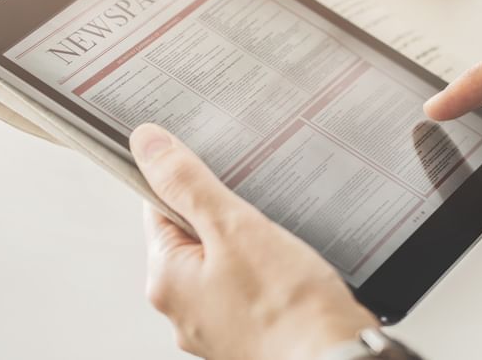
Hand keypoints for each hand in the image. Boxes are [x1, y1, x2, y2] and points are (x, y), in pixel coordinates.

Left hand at [131, 123, 378, 359]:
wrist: (334, 358)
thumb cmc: (288, 306)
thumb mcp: (233, 226)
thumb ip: (187, 183)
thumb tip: (146, 144)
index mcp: (166, 279)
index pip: (159, 208)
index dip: (188, 181)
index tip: (215, 170)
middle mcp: (182, 308)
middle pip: (193, 234)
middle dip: (224, 215)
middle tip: (257, 210)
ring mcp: (214, 324)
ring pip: (223, 261)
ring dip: (248, 244)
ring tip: (278, 245)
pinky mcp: (246, 333)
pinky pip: (246, 286)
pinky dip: (264, 273)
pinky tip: (288, 269)